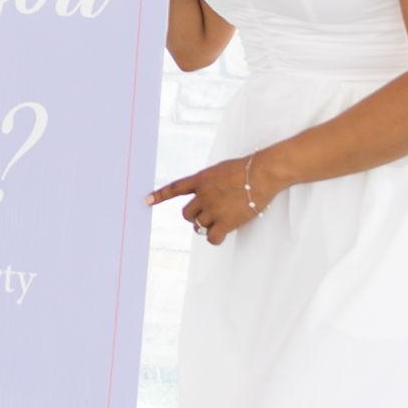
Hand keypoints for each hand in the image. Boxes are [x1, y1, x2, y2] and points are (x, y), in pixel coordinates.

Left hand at [148, 155, 274, 244]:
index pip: (175, 188)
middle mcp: (203, 195)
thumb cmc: (248, 169)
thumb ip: (209, 183)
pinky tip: (222, 234)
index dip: (159, 195)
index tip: (145, 201)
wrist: (263, 173)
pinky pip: (211, 237)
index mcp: (201, 179)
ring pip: (198, 226)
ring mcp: (213, 208)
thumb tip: (206, 197)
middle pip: (186, 214)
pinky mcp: (225, 221)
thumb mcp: (221, 170)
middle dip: (194, 217)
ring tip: (222, 220)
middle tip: (209, 216)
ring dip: (207, 226)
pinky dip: (215, 238)